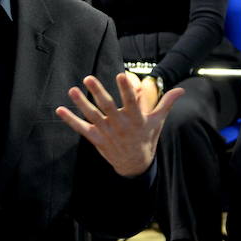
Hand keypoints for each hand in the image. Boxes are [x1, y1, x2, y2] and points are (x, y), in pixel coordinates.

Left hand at [56, 72, 183, 176]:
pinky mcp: (96, 139)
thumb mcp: (157, 121)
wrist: (135, 164)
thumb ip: (166, 103)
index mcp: (136, 119)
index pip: (131, 101)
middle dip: (98, 92)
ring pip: (92, 116)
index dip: (126, 89)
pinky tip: (59, 110)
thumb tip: (181, 89)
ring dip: (81, 103)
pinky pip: (81, 128)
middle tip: (88, 78)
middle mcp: (120, 125)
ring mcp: (107, 132)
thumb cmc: (146, 138)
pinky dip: (70, 120)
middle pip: (107, 107)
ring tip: (72, 90)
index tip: (121, 75)